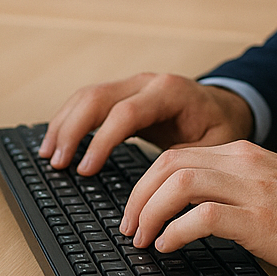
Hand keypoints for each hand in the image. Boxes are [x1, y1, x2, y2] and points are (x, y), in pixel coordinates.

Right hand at [40, 72, 252, 175]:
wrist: (227, 105)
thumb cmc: (221, 128)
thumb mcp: (213, 148)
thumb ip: (182, 164)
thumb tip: (154, 193)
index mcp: (170, 93)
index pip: (125, 113)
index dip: (101, 142)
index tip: (85, 170)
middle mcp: (148, 82)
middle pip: (97, 97)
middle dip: (72, 130)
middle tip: (57, 162)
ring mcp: (134, 84)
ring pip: (88, 95)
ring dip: (64, 123)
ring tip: (49, 154)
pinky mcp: (125, 92)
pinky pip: (90, 99)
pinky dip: (70, 118)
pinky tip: (58, 139)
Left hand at [120, 140, 276, 275]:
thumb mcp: (273, 186)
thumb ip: (237, 187)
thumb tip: (193, 210)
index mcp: (244, 154)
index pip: (178, 154)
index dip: (146, 180)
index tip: (135, 207)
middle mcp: (244, 163)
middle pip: (169, 164)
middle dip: (138, 195)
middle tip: (128, 225)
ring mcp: (252, 189)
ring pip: (178, 184)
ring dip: (149, 212)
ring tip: (142, 238)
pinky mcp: (260, 219)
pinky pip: (202, 217)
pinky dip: (175, 231)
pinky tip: (168, 246)